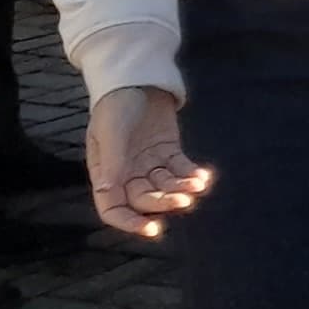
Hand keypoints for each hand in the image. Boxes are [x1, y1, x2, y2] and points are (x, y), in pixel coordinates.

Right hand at [87, 87, 211, 239]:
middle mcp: (126, 173)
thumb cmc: (115, 105)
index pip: (113, 208)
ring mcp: (148, 163)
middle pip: (144, 199)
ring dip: (181, 189)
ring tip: (198, 185)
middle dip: (164, 203)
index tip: (152, 229)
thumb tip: (107, 192)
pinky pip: (180, 170)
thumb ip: (112, 162)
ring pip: (165, 187)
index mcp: (105, 173)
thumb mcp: (110, 132)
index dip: (129, 223)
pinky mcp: (168, 152)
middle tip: (184, 200)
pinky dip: (191, 175)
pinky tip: (203, 177)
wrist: (136, 78)